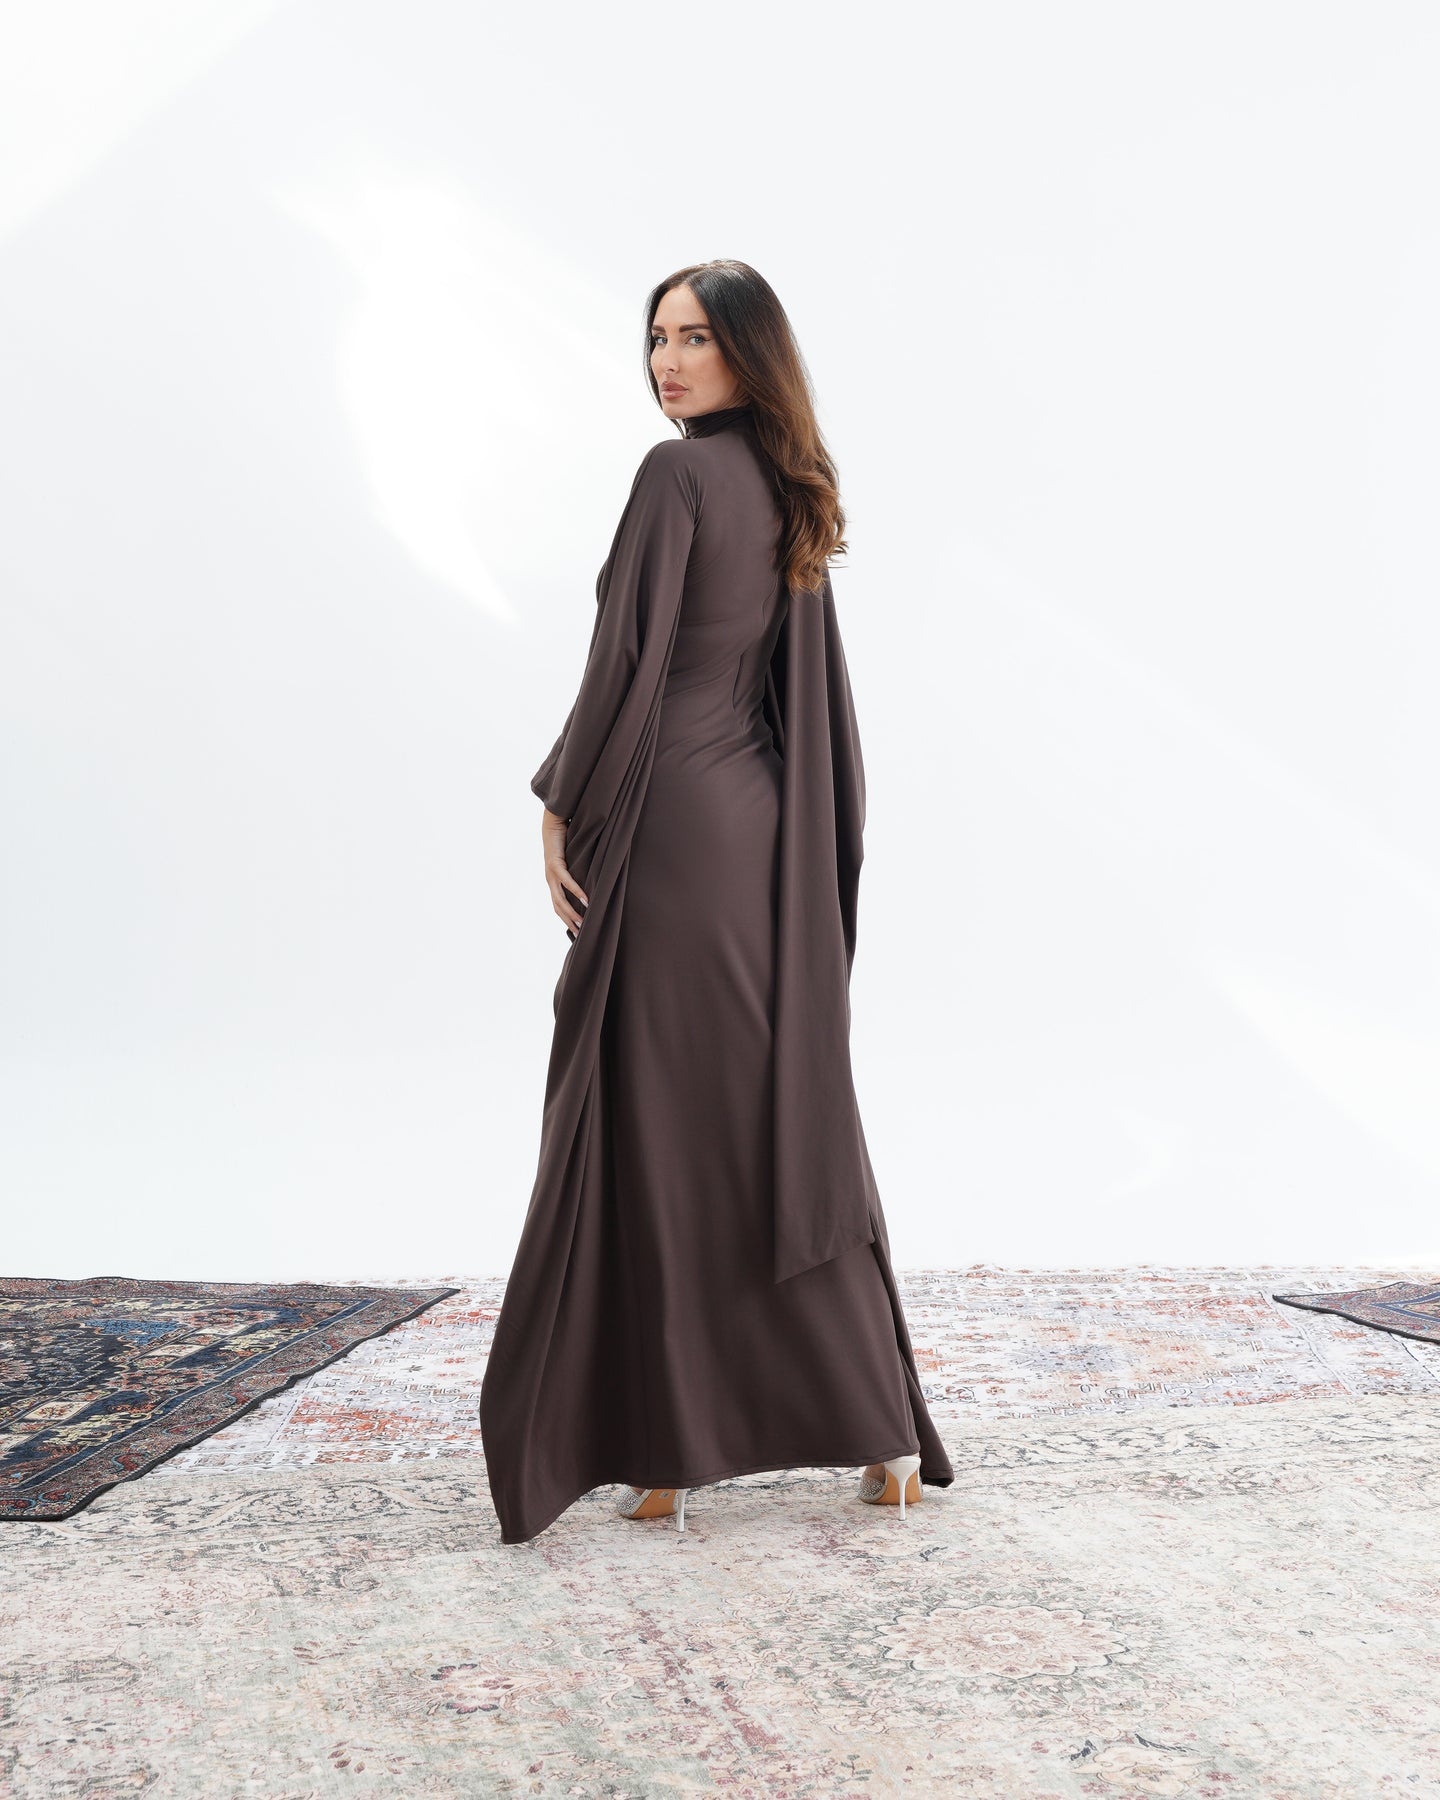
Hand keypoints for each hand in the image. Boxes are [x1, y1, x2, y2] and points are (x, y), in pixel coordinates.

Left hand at [542, 808, 588, 932]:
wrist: (553, 824)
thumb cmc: (565, 842)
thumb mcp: (574, 862)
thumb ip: (581, 873)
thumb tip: (595, 882)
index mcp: (553, 882)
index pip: (558, 906)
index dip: (566, 920)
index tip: (576, 932)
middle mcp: (550, 880)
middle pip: (558, 907)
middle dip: (569, 922)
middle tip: (581, 934)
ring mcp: (551, 874)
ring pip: (560, 899)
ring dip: (571, 912)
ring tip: (583, 922)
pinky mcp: (555, 864)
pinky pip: (566, 881)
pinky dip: (575, 891)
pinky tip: (585, 900)